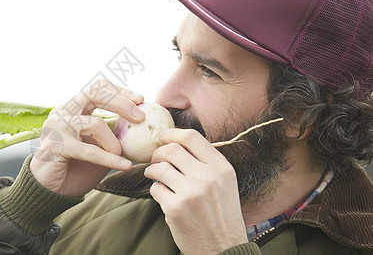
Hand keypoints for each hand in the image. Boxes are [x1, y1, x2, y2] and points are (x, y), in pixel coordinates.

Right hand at [30, 79, 144, 196]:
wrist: (52, 191)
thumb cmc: (78, 167)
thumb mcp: (101, 146)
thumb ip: (116, 133)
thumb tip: (147, 125)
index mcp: (73, 107)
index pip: (97, 87)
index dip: (120, 91)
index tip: (141, 100)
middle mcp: (62, 111)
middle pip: (94, 93)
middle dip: (121, 102)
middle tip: (140, 117)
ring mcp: (56, 127)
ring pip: (94, 123)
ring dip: (114, 142)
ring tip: (121, 155)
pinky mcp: (55, 146)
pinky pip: (89, 150)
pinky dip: (109, 159)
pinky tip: (124, 166)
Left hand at [144, 128, 247, 253]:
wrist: (223, 248)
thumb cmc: (221, 214)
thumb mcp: (224, 183)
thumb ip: (206, 162)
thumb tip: (176, 142)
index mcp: (221, 168)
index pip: (192, 137)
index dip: (172, 133)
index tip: (163, 136)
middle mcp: (208, 177)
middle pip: (171, 149)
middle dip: (158, 153)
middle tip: (155, 160)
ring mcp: (191, 193)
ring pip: (159, 168)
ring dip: (152, 171)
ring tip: (154, 176)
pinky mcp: (175, 208)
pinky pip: (155, 189)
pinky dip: (156, 190)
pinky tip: (163, 196)